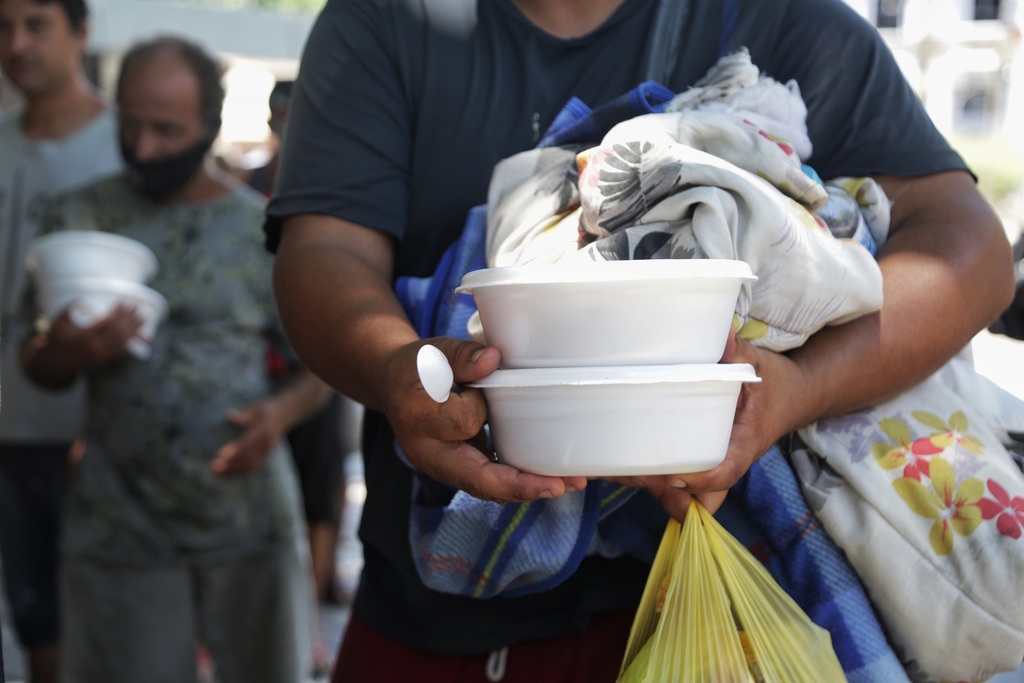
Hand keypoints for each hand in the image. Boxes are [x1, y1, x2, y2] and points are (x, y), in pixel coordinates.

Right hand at [48, 303, 144, 370]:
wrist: (55, 363)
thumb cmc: (58, 338)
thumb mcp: (59, 323)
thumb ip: (70, 310)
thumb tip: (84, 301)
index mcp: (84, 338)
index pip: (107, 323)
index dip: (118, 312)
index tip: (125, 302)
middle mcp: (95, 348)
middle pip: (118, 332)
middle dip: (129, 318)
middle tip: (137, 307)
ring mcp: (102, 356)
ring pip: (123, 342)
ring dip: (135, 329)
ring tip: (144, 318)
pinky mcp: (106, 360)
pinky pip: (123, 351)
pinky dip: (135, 343)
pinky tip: (146, 338)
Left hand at [210, 400, 285, 475]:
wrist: (286, 413)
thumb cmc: (267, 408)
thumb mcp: (257, 408)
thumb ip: (244, 415)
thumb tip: (229, 415)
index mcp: (264, 430)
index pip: (249, 442)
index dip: (235, 450)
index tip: (221, 454)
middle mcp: (267, 443)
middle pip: (249, 457)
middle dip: (231, 464)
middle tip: (213, 467)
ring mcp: (268, 451)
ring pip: (251, 465)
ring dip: (234, 471)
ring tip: (217, 473)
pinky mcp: (267, 455)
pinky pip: (254, 467)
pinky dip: (241, 472)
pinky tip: (228, 474)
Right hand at [384, 337, 587, 503]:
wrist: (398, 388)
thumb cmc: (417, 367)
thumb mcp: (433, 353)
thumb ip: (460, 356)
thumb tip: (493, 359)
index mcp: (420, 420)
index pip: (461, 422)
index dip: (480, 407)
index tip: (485, 384)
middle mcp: (432, 454)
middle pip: (477, 478)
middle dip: (520, 485)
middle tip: (560, 486)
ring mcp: (449, 467)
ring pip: (490, 487)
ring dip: (529, 488)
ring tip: (570, 483)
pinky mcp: (465, 466)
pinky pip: (494, 481)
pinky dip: (522, 481)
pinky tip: (554, 479)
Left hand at [603, 333, 812, 520]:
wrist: (794, 397)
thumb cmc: (776, 383)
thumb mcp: (759, 364)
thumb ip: (737, 352)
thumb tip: (722, 333)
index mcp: (745, 443)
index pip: (725, 473)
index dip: (699, 481)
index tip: (671, 476)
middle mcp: (727, 460)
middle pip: (697, 499)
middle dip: (663, 494)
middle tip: (626, 471)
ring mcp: (712, 463)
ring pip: (681, 496)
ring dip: (650, 488)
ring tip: (610, 469)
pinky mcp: (699, 457)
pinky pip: (674, 481)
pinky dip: (649, 478)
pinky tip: (615, 463)